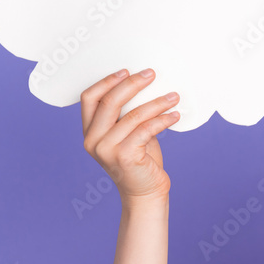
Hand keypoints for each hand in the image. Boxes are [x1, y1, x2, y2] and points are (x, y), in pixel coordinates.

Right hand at [81, 69, 180, 202]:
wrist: (145, 193)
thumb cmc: (139, 160)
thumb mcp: (127, 135)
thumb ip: (126, 115)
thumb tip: (145, 85)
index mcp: (89, 132)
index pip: (89, 98)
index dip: (107, 81)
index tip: (127, 70)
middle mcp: (93, 141)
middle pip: (110, 102)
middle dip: (133, 84)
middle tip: (152, 74)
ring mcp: (107, 150)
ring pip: (133, 115)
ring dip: (157, 102)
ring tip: (173, 96)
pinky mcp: (125, 156)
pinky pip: (146, 129)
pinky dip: (163, 119)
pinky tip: (174, 115)